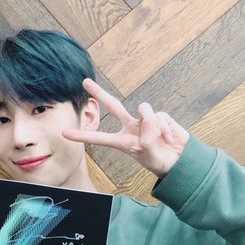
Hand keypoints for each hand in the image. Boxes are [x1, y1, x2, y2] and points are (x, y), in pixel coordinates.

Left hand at [63, 78, 189, 177]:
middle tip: (84, 81)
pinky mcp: (159, 117)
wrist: (181, 160)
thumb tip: (147, 120)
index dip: (82, 136)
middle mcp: (131, 128)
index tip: (64, 133)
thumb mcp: (151, 157)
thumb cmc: (162, 162)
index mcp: (123, 142)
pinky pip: (159, 116)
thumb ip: (147, 140)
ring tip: (160, 139)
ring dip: (152, 124)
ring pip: (143, 110)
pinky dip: (165, 128)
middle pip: (113, 106)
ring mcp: (145, 121)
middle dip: (99, 93)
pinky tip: (169, 138)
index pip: (99, 138)